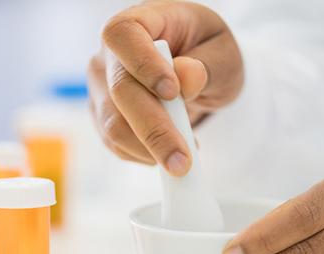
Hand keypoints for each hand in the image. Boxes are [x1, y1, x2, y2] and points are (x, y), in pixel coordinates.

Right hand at [87, 1, 242, 175]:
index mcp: (137, 23)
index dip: (143, 64)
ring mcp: (100, 88)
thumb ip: (207, 64)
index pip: (124, 35)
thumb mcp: (222, 53)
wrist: (193, 77)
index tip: (173, 92)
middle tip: (183, 161)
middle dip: (154, 130)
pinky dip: (144, 156)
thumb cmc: (206, 54)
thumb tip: (186, 78)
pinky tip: (168, 152)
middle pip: (120, 92)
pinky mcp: (101, 118)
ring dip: (150, 150)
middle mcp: (109, 56)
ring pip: (113, 126)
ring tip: (185, 156)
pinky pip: (116, 144)